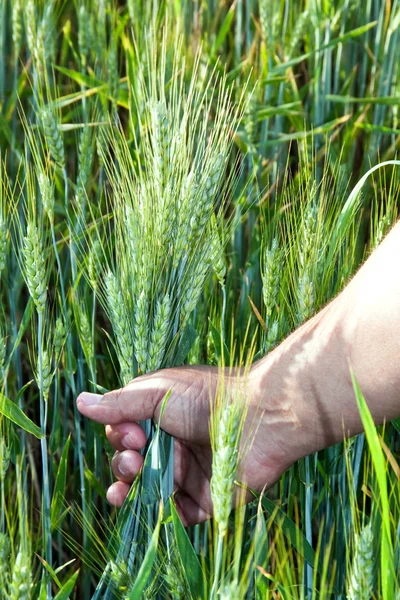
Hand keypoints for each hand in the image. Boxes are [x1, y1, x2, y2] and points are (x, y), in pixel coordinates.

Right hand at [76, 365, 296, 525]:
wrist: (259, 417)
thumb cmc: (209, 397)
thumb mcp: (159, 393)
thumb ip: (120, 403)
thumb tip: (81, 401)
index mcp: (161, 417)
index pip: (125, 434)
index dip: (120, 438)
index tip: (132, 434)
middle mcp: (172, 445)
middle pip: (132, 464)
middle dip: (124, 464)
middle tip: (136, 458)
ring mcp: (187, 472)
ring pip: (148, 491)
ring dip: (132, 491)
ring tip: (130, 485)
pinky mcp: (205, 498)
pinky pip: (177, 514)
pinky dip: (161, 516)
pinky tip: (151, 510)